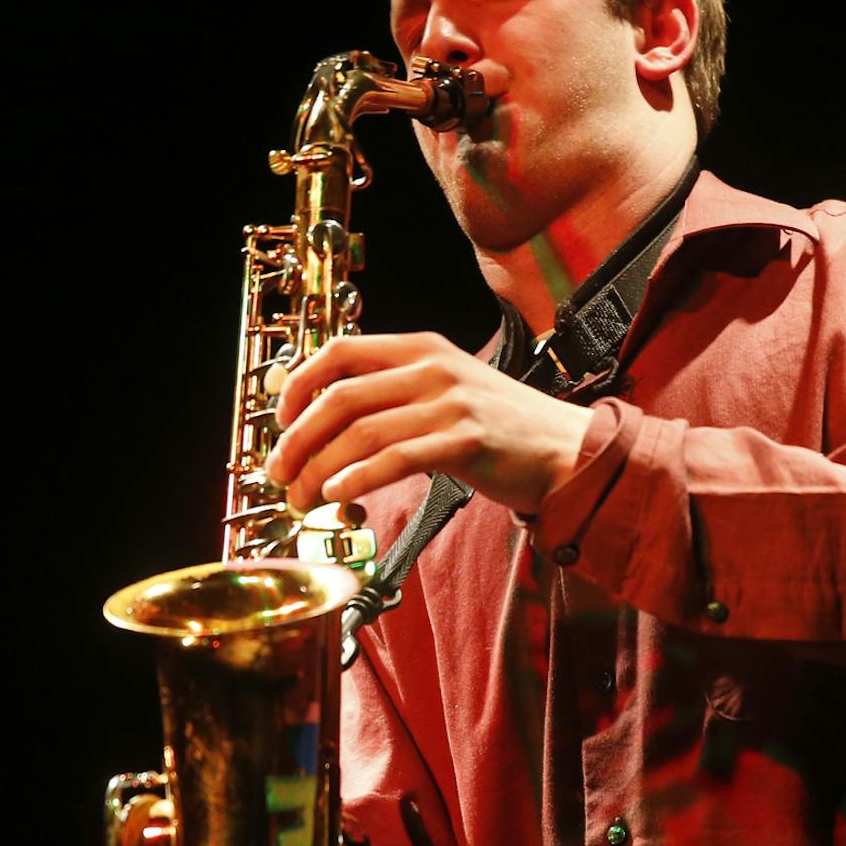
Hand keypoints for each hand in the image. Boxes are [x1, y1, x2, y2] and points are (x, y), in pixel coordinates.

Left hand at [265, 332, 593, 516]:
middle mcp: (432, 367)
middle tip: (279, 473)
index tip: (281, 423)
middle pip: (339, 398)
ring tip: (302, 498)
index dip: (298, 386)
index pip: (339, 352)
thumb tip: (323, 419)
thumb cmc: (498, 427)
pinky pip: (397, 458)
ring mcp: (451, 402)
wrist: (566, 448)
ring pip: (361, 433)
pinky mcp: (467, 440)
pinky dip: (357, 478)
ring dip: (319, 470)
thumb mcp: (443, 389)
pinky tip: (338, 495)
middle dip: (297, 440)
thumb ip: (391, 393)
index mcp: (420, 348)